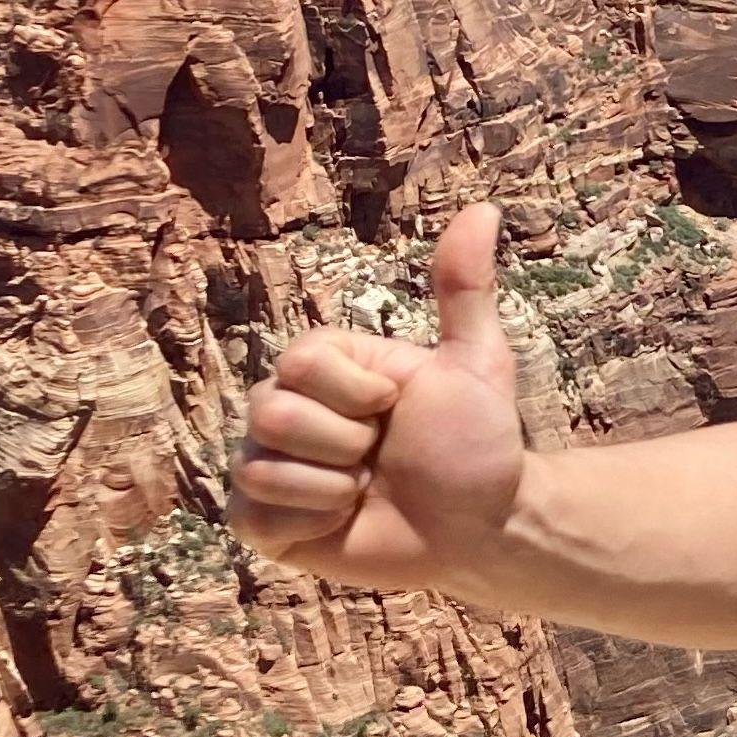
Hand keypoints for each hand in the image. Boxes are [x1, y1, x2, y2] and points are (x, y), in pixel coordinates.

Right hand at [230, 204, 530, 594]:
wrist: (482, 526)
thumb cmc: (476, 443)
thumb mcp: (476, 361)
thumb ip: (464, 290)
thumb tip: (482, 210)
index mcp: (325, 368)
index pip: (298, 362)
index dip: (357, 393)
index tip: (395, 407)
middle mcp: (285, 410)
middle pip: (271, 413)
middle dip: (349, 443)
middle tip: (381, 456)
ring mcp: (269, 467)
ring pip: (262, 466)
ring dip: (335, 487)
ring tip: (366, 490)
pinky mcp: (262, 523)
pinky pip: (253, 514)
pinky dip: (310, 522)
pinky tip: (343, 521)